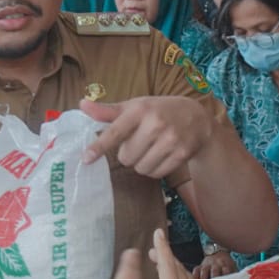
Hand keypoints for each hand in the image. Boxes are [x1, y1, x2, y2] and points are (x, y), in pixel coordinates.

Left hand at [80, 96, 211, 177]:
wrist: (196, 117)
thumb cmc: (158, 111)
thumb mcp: (134, 106)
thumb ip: (108, 111)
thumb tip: (81, 104)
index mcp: (140, 109)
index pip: (115, 132)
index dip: (99, 147)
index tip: (86, 159)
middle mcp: (156, 124)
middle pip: (126, 157)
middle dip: (129, 154)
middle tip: (140, 142)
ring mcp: (171, 140)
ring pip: (141, 168)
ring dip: (141, 163)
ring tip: (151, 149)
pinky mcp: (182, 154)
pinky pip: (156, 173)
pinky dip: (155, 169)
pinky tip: (162, 155)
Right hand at [192, 250, 235, 278]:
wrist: (218, 253)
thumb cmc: (226, 266)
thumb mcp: (232, 268)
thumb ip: (234, 277)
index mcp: (226, 264)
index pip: (226, 271)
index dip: (226, 278)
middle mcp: (216, 263)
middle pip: (215, 271)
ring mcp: (207, 264)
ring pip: (204, 271)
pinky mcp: (200, 266)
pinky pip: (196, 270)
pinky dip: (195, 277)